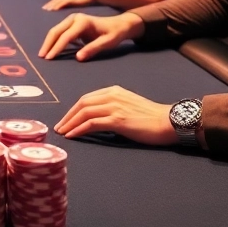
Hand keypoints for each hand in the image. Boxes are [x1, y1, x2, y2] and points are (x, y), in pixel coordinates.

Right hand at [38, 11, 141, 59]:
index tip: (50, 58)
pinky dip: (53, 40)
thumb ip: (93, 49)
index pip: (66, 36)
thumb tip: (78, 58)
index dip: (57, 48)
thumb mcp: (107, 43)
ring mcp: (72, 19)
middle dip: (47, 44)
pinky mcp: (71, 23)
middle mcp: (75, 18)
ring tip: (43, 54)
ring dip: (48, 42)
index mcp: (83, 22)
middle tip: (41, 57)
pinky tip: (50, 49)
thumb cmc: (114, 34)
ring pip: (55, 30)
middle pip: (56, 31)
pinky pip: (59, 32)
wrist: (118, 24)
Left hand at [54, 85, 176, 144]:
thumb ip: (113, 108)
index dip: (73, 109)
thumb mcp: (128, 106)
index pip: (87, 98)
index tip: (65, 120)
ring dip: (70, 123)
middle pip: (82, 103)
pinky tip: (72, 136)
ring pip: (84, 112)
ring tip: (62, 133)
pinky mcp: (118, 119)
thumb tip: (98, 119)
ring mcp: (114, 106)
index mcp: (113, 91)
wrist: (168, 121)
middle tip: (59, 127)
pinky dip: (79, 129)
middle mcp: (112, 95)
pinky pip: (92, 123)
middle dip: (68, 116)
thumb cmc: (151, 118)